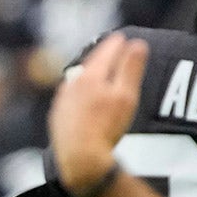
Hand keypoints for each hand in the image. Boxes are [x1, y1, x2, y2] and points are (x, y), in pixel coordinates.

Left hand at [47, 33, 147, 193]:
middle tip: (110, 49)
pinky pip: (69, 97)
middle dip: (101, 56)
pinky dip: (78, 92)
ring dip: (88, 73)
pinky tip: (82, 98)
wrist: (80, 159)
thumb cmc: (106, 128)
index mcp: (90, 76)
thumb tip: (137, 43)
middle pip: (89, 64)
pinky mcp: (58, 117)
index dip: (116, 43)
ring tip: (97, 72)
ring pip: (77, 80)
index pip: (105, 52)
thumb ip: (131, 68)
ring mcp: (62, 101)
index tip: (122, 37)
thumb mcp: (125, 97)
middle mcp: (72, 84)